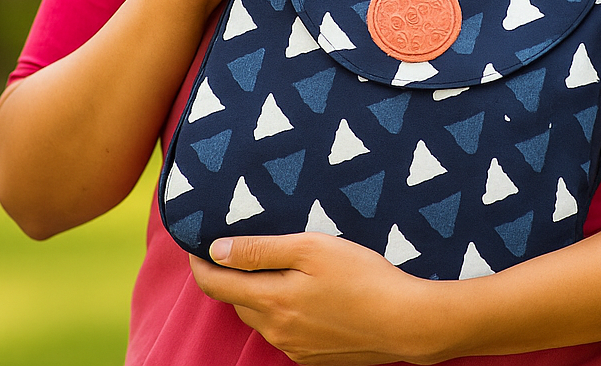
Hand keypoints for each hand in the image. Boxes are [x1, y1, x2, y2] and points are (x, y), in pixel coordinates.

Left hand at [189, 232, 440, 365]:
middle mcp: (277, 330)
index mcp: (272, 300)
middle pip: (237, 301)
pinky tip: (304, 294)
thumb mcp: (311, 248)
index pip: (216, 285)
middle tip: (237, 248)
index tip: (195, 245)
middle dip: (230, 276)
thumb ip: (260, 249)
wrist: (405, 322)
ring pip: (261, 317)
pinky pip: (284, 332)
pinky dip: (282, 311)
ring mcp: (295, 348)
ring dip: (257, 294)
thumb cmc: (362, 276)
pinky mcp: (314, 357)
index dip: (200, 264)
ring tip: (273, 267)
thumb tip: (216, 250)